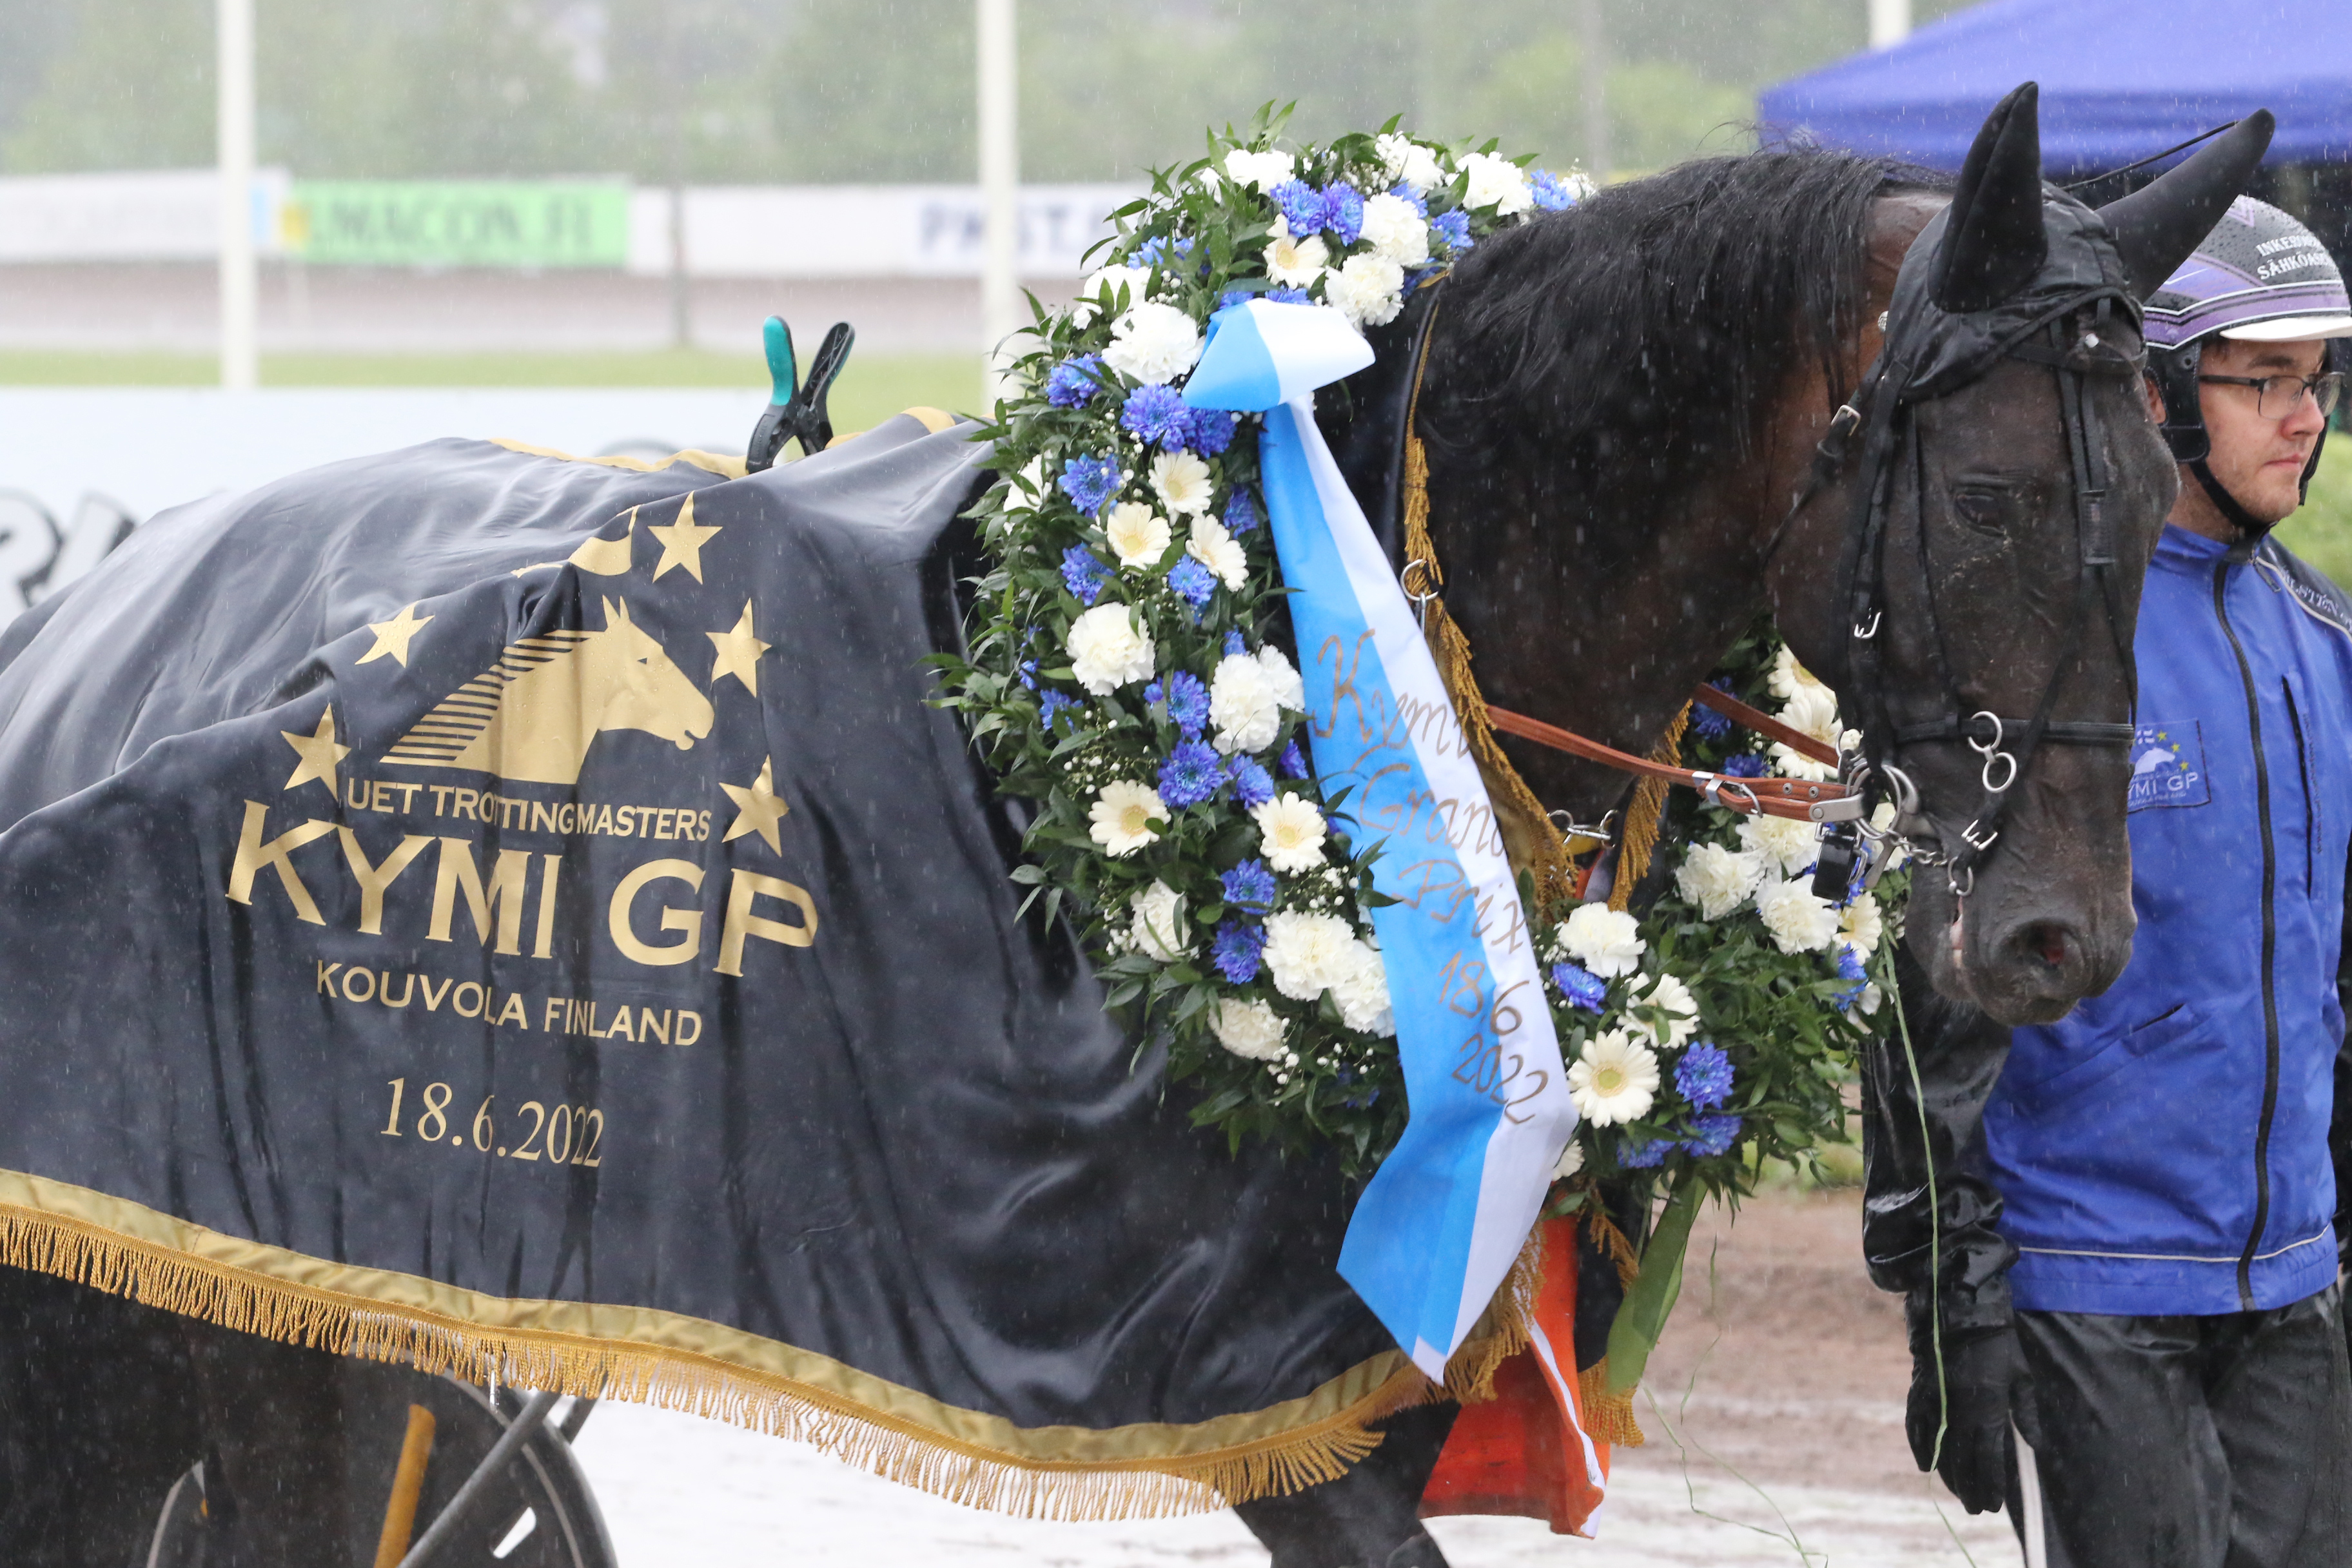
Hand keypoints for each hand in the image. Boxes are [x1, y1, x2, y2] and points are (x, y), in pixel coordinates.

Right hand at [1904, 1299, 2036, 1514]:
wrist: (1959, 1306)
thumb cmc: (1998, 1341)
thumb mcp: (2021, 1374)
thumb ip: (2026, 1412)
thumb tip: (2034, 1445)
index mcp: (1987, 1405)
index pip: (1989, 1457)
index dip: (1991, 1484)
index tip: (1993, 1505)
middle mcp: (1959, 1407)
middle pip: (1963, 1459)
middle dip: (1970, 1488)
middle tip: (1976, 1509)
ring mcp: (1936, 1398)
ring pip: (1939, 1447)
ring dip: (1947, 1474)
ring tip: (1956, 1493)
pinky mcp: (1920, 1389)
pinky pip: (1916, 1426)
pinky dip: (1920, 1447)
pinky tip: (1925, 1466)